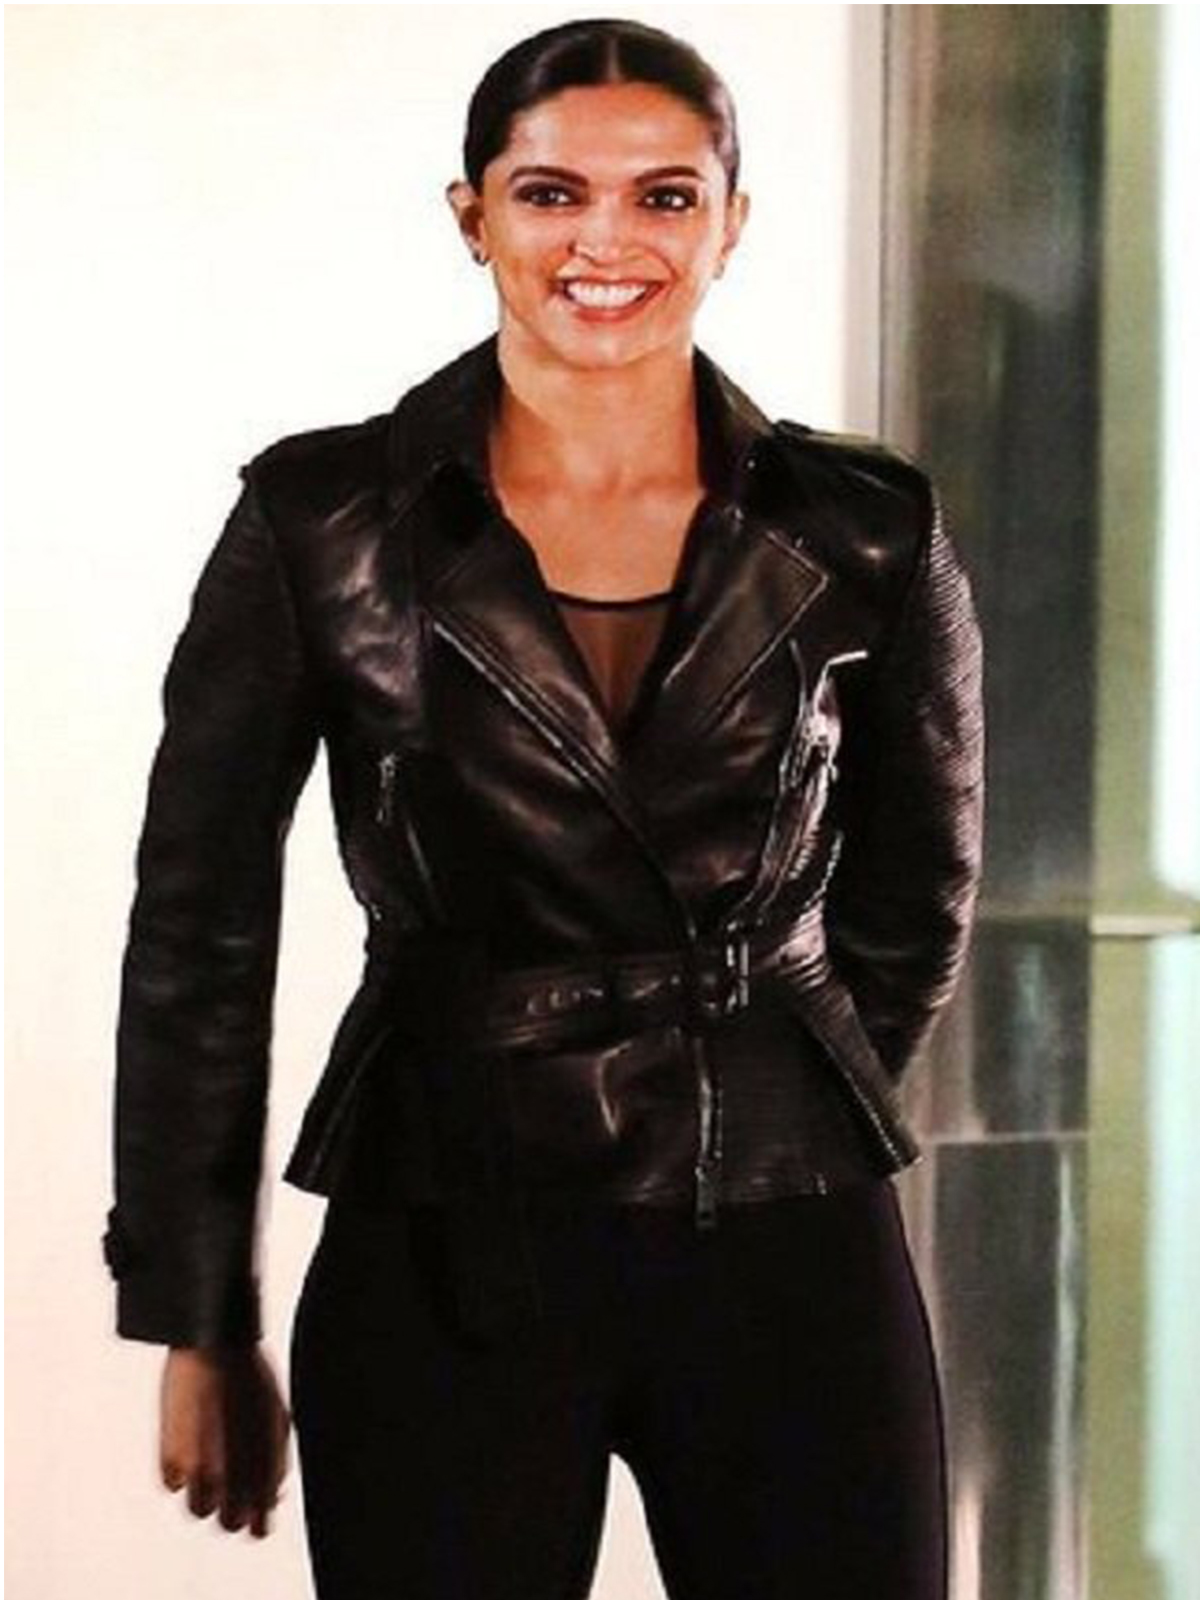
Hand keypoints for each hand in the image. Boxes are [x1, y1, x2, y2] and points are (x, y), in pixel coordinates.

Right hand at [159, 1343, 290, 1537]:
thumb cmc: (249, 1376)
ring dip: (202, 1495)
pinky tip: (187, 1447)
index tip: (253, 1511)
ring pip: (197, 1510)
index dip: (256, 1521)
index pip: (260, 1525)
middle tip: (229, 1491)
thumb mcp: (276, 1419)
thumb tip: (272, 1495)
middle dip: (230, 1512)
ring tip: (207, 1465)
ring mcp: (197, 1469)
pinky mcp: (169, 1456)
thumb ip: (275, 1462)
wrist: (215, 1344)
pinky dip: (177, 1472)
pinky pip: (171, 1483)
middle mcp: (230, 1476)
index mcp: (262, 1468)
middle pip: (228, 1524)